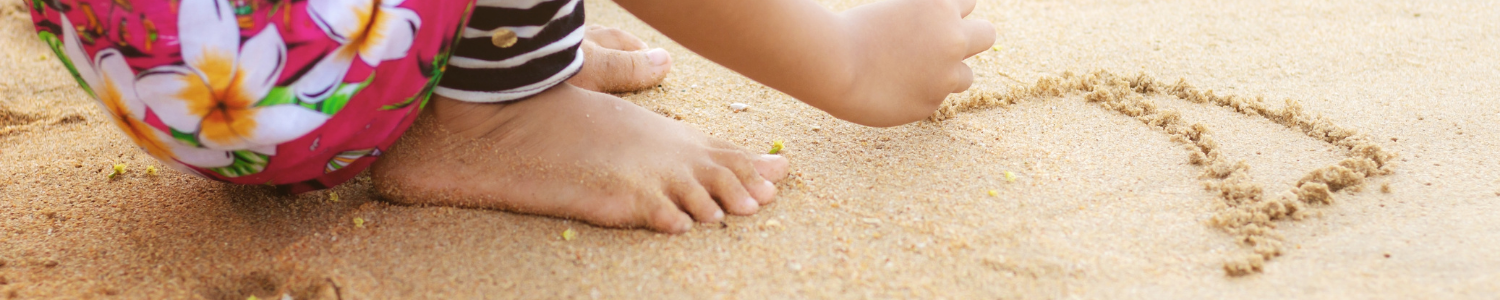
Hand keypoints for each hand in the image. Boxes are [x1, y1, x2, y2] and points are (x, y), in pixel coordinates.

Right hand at [832, 0, 994, 125]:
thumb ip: (923, 20)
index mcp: (939, 6)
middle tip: (943, 46)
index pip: (969, 2)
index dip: (949, 12)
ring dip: (947, 73)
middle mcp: (951, 38)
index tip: (930, 21)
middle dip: (969, 39)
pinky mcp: (931, 103)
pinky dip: (918, 94)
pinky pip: (934, 98)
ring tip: (910, 72)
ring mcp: (944, 74)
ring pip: (966, 76)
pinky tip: (890, 88)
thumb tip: (932, 35)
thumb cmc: (850, 32)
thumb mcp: (891, 9)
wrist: (833, 66)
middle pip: (987, 35)